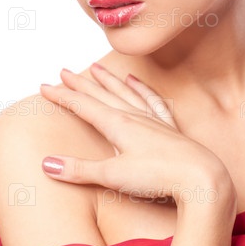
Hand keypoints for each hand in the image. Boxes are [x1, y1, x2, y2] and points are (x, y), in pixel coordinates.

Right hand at [40, 64, 232, 205]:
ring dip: (108, 80)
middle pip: (101, 95)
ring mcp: (152, 119)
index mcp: (117, 125)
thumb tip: (47, 163)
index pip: (83, 106)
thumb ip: (79, 170)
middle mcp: (134, 116)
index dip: (62, 96)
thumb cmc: (157, 177)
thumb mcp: (112, 177)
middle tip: (64, 71)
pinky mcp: (168, 127)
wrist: (200, 178)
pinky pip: (151, 100)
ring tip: (96, 67)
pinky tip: (135, 80)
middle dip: (81, 83)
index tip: (45, 87)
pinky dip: (141, 88)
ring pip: (124, 93)